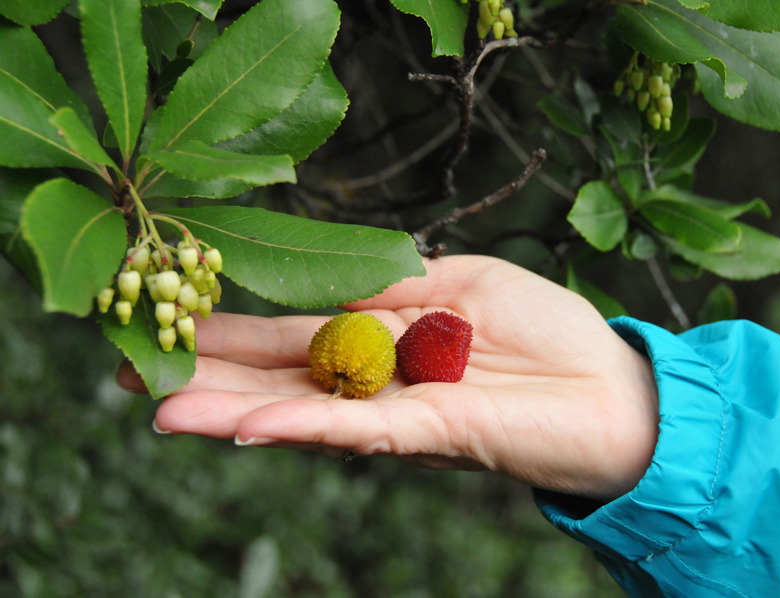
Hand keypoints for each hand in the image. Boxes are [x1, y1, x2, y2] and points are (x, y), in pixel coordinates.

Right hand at [118, 255, 658, 501]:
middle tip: (131, 368)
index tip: (173, 316)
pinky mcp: (431, 433)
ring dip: (232, 411)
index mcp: (383, 340)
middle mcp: (379, 382)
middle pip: (282, 378)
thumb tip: (332, 281)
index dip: (235, 329)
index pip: (295, 333)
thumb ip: (396, 282)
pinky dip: (302, 426)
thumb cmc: (549, 332)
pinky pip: (356, 428)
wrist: (613, 390)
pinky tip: (247, 426)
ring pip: (304, 411)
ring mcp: (399, 412)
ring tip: (161, 408)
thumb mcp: (462, 281)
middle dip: (209, 375)